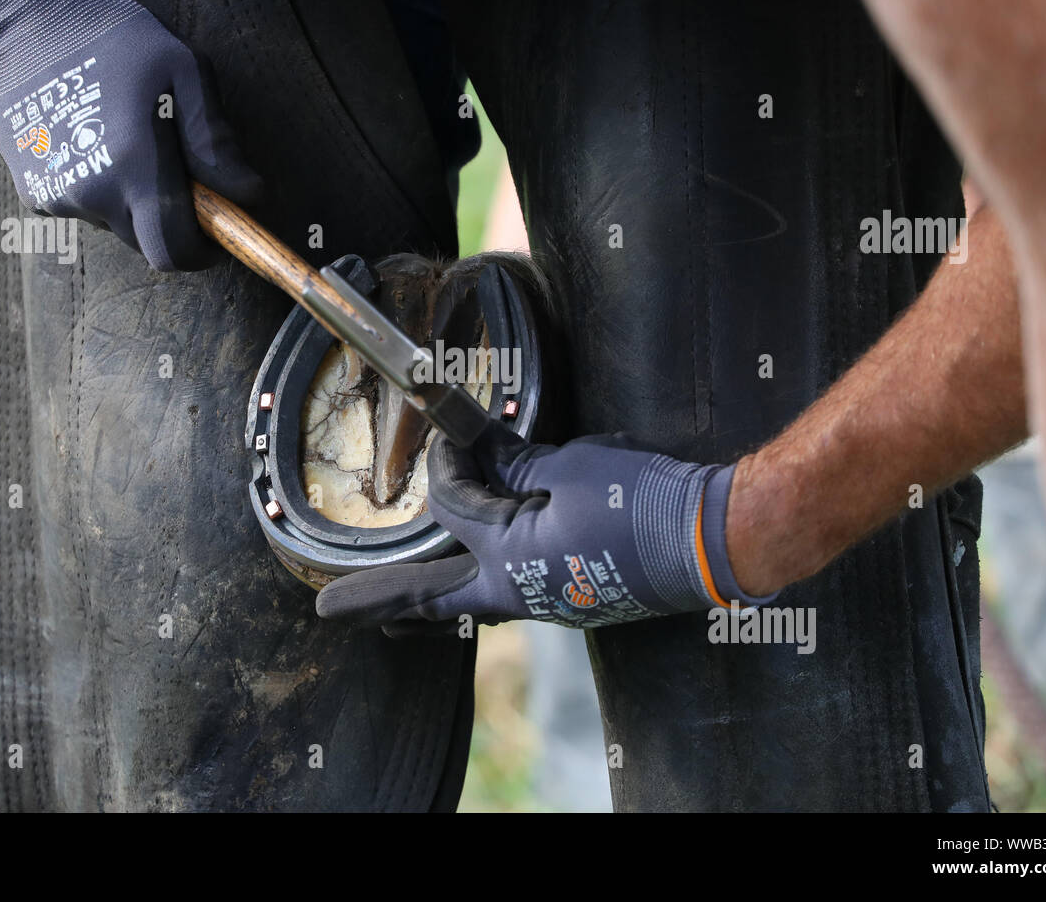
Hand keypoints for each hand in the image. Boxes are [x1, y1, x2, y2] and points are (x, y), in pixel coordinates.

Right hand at [0, 0, 258, 270]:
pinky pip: (85, 208)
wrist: (21, 19)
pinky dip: (100, 187)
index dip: (202, 249)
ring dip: (134, 198)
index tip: (215, 225)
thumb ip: (214, 139)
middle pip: (149, 242)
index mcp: (135, 166)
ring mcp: (59, 196)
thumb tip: (248, 195)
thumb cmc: (115, 36)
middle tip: (177, 172)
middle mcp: (94, 193)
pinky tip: (92, 139)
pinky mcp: (34, 193)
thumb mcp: (183, 70)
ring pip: (117, 223)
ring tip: (127, 140)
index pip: (175, 251)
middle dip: (172, 220)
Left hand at [316, 422, 775, 632]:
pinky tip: (469, 596)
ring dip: (426, 606)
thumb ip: (513, 462)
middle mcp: (518, 593)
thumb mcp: (570, 467)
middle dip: (381, 600)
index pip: (449, 507)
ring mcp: (548, 602)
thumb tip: (474, 444)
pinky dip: (477, 597)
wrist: (713, 541)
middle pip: (432, 601)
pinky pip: (510, 599)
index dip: (445, 461)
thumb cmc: (643, 502)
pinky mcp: (574, 598)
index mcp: (507, 560)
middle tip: (332, 611)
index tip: (450, 427)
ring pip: (470, 607)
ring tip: (391, 618)